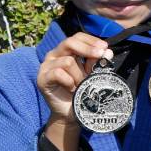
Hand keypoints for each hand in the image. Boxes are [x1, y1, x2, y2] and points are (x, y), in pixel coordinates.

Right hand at [37, 34, 110, 150]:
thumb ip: (98, 63)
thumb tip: (108, 51)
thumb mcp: (92, 75)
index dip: (91, 40)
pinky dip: (69, 82)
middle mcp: (54, 55)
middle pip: (69, 42)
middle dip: (87, 49)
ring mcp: (46, 66)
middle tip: (100, 55)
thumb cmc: (81, 92)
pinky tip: (71, 89)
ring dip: (79, 75)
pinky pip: (58, 73)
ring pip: (68, 61)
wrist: (70, 113)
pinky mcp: (42, 78)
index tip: (104, 47)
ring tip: (80, 85)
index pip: (77, 37)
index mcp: (66, 51)